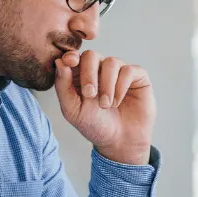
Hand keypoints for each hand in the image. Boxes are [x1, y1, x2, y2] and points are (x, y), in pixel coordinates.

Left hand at [54, 50, 154, 164]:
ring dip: (106, 85)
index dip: (71, 56)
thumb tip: (59, 61)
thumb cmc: (95, 125)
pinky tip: (117, 102)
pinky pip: (128, 70)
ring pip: (111, 62)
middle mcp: (100, 70)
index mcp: (81, 75)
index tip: (70, 62)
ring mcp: (119, 72)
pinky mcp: (137, 76)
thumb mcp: (72, 110)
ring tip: (106, 105)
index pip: (74, 57)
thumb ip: (63, 86)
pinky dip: (121, 86)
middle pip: (92, 55)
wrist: (119, 141)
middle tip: (89, 94)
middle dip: (89, 73)